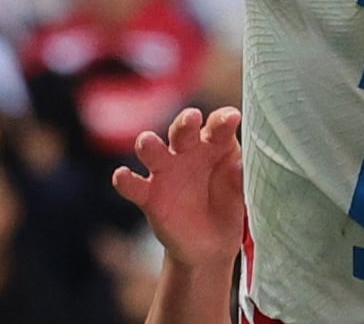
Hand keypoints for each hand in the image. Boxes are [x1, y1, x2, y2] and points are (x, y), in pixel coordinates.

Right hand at [112, 107, 246, 268]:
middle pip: (184, 130)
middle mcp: (189, 151)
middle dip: (186, 122)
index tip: (232, 118)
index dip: (223, 120)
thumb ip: (241, 176)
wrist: (210, 246)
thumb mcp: (242, 191)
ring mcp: (166, 171)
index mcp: (216, 143)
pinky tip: (121, 175)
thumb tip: (240, 165)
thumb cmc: (229, 206)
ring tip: (147, 142)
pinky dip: (126, 180)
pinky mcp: (149, 196)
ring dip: (149, 144)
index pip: (219, 125)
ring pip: (154, 151)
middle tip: (192, 117)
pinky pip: (134, 186)